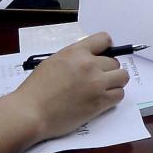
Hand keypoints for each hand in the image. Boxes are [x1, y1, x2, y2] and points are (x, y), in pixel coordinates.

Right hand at [11, 32, 128, 142]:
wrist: (31, 112)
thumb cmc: (36, 89)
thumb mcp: (54, 62)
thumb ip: (74, 58)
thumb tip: (90, 59)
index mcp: (76, 52)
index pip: (104, 39)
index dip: (106, 48)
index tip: (103, 56)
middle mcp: (89, 65)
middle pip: (115, 62)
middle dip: (107, 70)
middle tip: (96, 79)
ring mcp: (96, 83)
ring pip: (122, 77)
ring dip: (114, 82)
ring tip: (103, 89)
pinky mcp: (100, 102)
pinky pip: (119, 95)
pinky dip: (113, 96)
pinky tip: (102, 99)